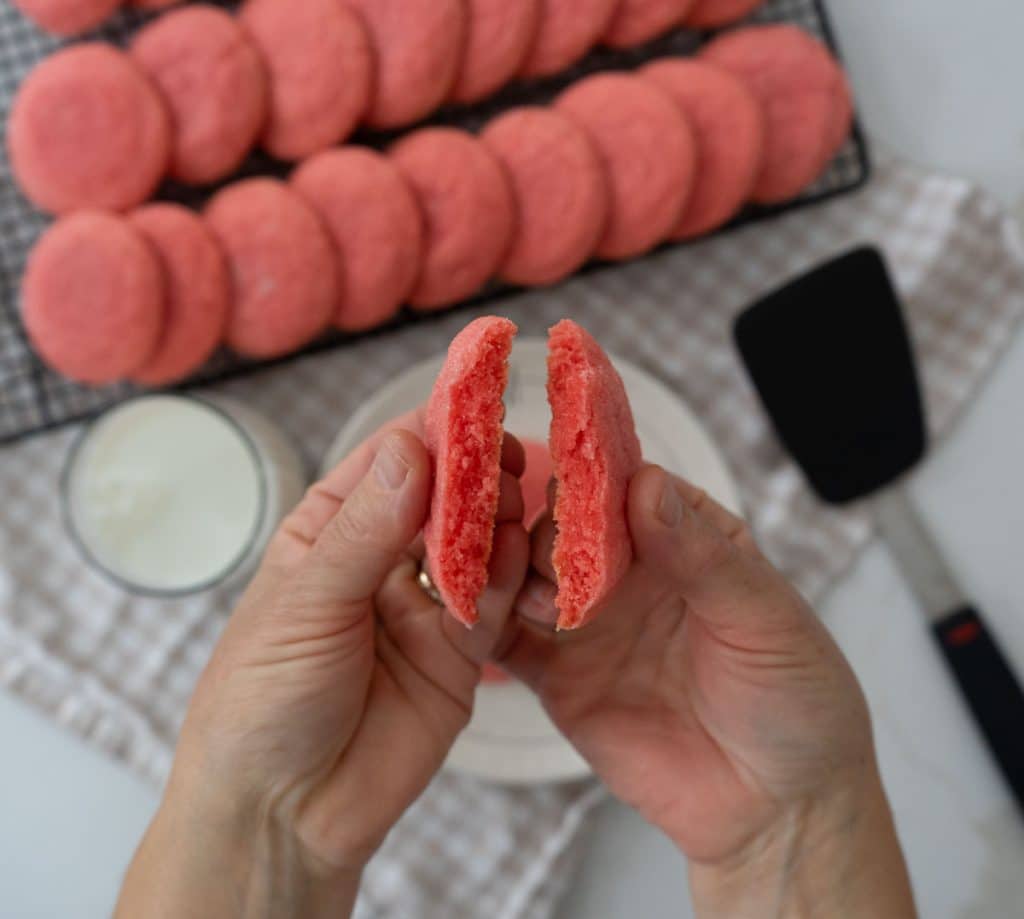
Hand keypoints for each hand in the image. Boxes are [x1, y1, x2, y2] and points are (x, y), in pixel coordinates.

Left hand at [117, 410, 528, 917]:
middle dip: (477, 474)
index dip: (436, 426)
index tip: (481, 393)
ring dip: (501, 523)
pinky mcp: (460, 655)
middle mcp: (381, 560)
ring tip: (514, 509)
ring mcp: (424, 607)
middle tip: (507, 461)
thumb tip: (413, 445)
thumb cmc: (262, 699)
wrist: (283, 815)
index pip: (392, 460)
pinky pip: (498, 605)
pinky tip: (522, 561)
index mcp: (330, 531)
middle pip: (445, 497)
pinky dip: (515, 580)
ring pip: (480, 546)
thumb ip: (367, 529)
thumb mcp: (307, 602)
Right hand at [500, 466, 915, 916]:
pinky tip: (474, 610)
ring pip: (527, 574)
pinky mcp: (557, 677)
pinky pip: (508, 640)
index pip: (627, 488)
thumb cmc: (795, 699)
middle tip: (539, 537)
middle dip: (545, 522)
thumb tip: (645, 483)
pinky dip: (483, 620)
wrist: (774, 810)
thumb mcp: (762, 617)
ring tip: (504, 570)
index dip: (593, 470)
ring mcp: (589, 624)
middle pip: (567, 526)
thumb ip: (701, 554)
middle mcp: (630, 574)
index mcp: (685, 540)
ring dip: (508, 564)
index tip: (560, 456)